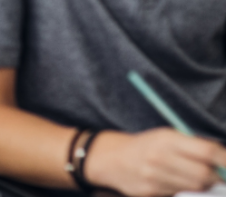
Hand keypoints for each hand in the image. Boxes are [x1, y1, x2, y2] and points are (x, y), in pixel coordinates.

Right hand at [85, 128, 225, 195]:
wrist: (113, 159)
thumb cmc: (148, 146)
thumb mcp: (167, 136)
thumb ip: (194, 146)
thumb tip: (224, 160)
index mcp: (166, 138)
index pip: (207, 152)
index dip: (225, 160)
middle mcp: (159, 157)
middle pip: (204, 175)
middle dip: (215, 177)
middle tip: (216, 175)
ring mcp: (153, 177)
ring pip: (194, 188)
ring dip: (201, 185)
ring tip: (195, 177)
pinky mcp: (150, 193)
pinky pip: (179, 194)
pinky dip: (184, 190)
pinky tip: (177, 182)